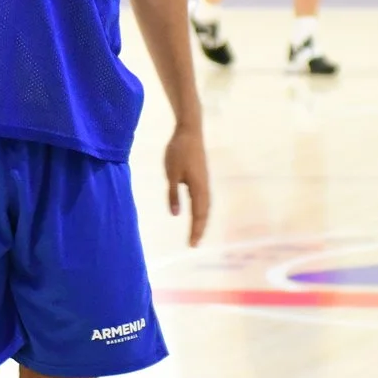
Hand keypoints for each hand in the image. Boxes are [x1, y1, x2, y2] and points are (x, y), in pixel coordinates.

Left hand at [165, 121, 210, 247]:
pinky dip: (201, 210)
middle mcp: (205, 187)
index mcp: (198, 188)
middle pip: (205, 213)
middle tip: (194, 243)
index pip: (198, 215)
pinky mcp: (202, 177)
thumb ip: (173, 195)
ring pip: (206, 206)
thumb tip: (176, 215)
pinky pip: (204, 198)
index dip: (196, 230)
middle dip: (200, 228)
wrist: (189, 132)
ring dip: (202, 220)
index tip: (192, 245)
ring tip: (196, 232)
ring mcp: (205, 182)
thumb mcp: (171, 174)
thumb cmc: (178, 152)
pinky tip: (197, 213)